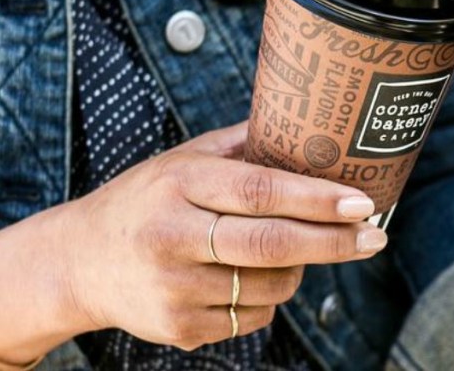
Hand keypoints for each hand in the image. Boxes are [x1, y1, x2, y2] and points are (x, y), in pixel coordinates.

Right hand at [65, 121, 384, 349]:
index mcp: (177, 184)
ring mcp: (173, 289)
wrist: (78, 263)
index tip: (362, 202)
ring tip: (291, 250)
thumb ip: (241, 145)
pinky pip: (252, 317)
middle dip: (334, 243)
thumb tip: (309, 124)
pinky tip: (244, 277)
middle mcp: (171, 236)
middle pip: (273, 245)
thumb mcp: (182, 160)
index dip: (317, 199)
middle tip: (375, 237)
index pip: (260, 191)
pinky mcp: (178, 328)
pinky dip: (266, 298)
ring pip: (272, 287)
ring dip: (298, 269)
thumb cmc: (145, 201)